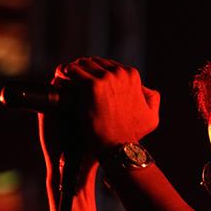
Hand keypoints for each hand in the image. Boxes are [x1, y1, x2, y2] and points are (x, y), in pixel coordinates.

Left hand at [39, 57, 159, 168]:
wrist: (119, 147)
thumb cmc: (133, 135)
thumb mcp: (151, 116)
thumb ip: (151, 99)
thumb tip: (145, 88)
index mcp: (132, 76)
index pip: (108, 65)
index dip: (96, 73)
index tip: (87, 81)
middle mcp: (120, 73)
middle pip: (94, 63)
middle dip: (83, 70)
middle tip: (72, 80)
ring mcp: (106, 78)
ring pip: (82, 64)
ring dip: (72, 71)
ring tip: (64, 79)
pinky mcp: (91, 85)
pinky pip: (71, 71)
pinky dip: (63, 73)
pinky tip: (59, 79)